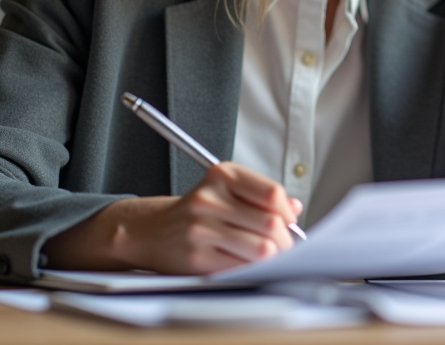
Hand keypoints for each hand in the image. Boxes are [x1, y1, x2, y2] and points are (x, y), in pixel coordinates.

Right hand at [42, 162, 302, 274]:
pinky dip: (255, 269)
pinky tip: (251, 263)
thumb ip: (260, 195)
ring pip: (262, 249)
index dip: (287, 212)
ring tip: (271, 255)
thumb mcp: (226, 190)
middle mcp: (210, 199)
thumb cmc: (195, 211)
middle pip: (271, 224)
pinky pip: (243, 268)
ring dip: (275, 257)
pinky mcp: (198, 257)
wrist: (150, 230)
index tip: (288, 221)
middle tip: (286, 245)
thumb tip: (295, 208)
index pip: (272, 193)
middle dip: (286, 239)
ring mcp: (201, 229)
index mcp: (222, 175)